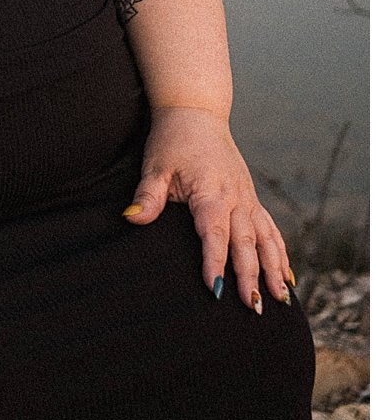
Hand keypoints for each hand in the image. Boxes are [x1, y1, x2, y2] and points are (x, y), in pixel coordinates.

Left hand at [123, 106, 292, 308]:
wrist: (195, 112)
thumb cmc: (172, 140)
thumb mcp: (155, 166)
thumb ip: (147, 196)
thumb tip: (131, 219)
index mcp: (211, 192)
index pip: (214, 234)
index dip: (215, 262)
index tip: (215, 289)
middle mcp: (236, 198)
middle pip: (245, 243)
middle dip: (250, 276)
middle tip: (252, 306)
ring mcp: (248, 198)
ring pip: (265, 239)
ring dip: (273, 270)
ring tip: (279, 300)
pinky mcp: (251, 198)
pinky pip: (271, 229)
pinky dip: (280, 253)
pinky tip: (286, 277)